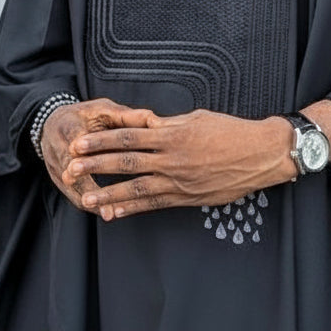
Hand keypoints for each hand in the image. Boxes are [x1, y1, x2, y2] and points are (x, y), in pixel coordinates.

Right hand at [40, 97, 155, 219]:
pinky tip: (108, 213)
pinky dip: (91, 205)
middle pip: (70, 169)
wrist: (53, 125)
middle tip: (103, 198)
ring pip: (72, 187)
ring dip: (90, 201)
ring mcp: (56, 168)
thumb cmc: (85, 116)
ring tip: (109, 213)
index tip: (97, 159)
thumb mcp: (103, 109)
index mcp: (68, 126)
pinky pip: (75, 196)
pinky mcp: (60, 181)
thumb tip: (154, 119)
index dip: (82, 149)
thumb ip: (126, 116)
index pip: (74, 139)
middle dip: (85, 184)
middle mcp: (58, 149)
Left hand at [66, 108, 297, 218]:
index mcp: (172, 134)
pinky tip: (115, 213)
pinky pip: (154, 204)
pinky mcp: (186, 198)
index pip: (128, 136)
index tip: (80, 143)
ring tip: (85, 198)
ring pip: (136, 188)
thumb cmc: (230, 130)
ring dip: (108, 194)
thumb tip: (144, 124)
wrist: (260, 154)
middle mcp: (171, 158)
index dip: (101, 140)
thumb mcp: (196, 118)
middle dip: (95, 166)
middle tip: (70, 169)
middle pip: (125, 162)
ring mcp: (178, 180)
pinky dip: (132, 209)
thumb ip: (168, 124)